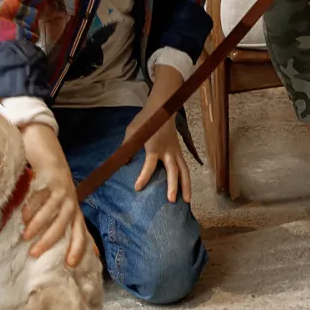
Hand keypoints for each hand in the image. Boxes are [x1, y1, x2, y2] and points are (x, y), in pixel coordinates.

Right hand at [16, 120, 89, 266]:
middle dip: (53, 240)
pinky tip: (22, 215)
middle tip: (36, 254)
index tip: (71, 265)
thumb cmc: (46, 177)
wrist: (43, 143)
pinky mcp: (52, 176)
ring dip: (40, 224)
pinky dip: (33, 206)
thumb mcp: (52, 198)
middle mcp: (70, 198)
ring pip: (55, 210)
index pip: (79, 230)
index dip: (79, 247)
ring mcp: (62, 186)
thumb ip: (51, 217)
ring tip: (27, 236)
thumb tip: (38, 240)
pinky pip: (43, 194)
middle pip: (67, 223)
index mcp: (72, 206)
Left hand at [129, 66, 191, 204]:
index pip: (150, 164)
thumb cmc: (145, 121)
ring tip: (187, 201)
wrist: (162, 108)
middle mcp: (168, 151)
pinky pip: (185, 168)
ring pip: (184, 170)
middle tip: (172, 200)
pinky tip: (187, 191)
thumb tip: (122, 164)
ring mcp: (176, 152)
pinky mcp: (179, 152)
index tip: (138, 188)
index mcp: (154, 146)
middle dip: (173, 185)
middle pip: (173, 170)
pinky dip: (187, 180)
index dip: (144, 176)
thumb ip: (127, 147)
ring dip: (186, 186)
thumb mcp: (132, 132)